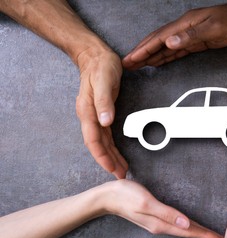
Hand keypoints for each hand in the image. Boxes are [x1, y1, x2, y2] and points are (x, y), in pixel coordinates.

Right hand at [76, 48, 127, 178]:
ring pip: (102, 142)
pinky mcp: (101, 113)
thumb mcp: (104, 81)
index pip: (93, 140)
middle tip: (120, 175)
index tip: (112, 169)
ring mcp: (94, 116)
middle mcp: (89, 116)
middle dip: (108, 162)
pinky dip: (111, 147)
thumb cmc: (100, 66)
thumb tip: (105, 122)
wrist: (95, 56)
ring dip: (110, 157)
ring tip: (120, 169)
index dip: (102, 156)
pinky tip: (116, 153)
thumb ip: (104, 102)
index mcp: (88, 111)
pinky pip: (105, 135)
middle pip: (98, 145)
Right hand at [100, 180, 223, 237]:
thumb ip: (166, 214)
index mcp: (161, 224)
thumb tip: (186, 224)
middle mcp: (160, 226)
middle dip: (204, 236)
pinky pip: (175, 225)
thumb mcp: (146, 203)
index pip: (188, 232)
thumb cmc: (125, 196)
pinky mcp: (154, 217)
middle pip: (188, 232)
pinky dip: (186, 226)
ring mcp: (157, 223)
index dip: (205, 235)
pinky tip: (189, 225)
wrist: (108, 196)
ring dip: (197, 232)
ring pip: (182, 229)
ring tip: (209, 234)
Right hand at [122, 0, 226, 69]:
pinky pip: (175, 51)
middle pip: (156, 42)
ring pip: (164, 47)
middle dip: (141, 53)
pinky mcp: (195, 41)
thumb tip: (169, 43)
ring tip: (137, 64)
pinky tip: (157, 61)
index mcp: (185, 24)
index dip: (143, 49)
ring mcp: (188, 35)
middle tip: (127, 64)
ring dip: (150, 56)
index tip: (131, 59)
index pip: (158, 38)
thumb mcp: (214, 28)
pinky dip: (164, 57)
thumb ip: (191, 36)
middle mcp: (183, 29)